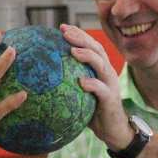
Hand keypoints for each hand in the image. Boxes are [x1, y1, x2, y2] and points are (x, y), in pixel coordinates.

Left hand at [59, 24, 132, 149]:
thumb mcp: (80, 93)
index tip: (62, 27)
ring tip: (72, 51)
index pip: (90, 45)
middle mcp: (107, 73)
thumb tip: (42, 74)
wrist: (114, 131)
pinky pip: (102, 90)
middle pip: (97, 49)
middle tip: (65, 32)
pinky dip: (92, 84)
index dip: (78, 34)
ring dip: (87, 56)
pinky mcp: (111, 100)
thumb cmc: (94, 111)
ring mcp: (111, 85)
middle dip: (81, 38)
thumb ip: (69, 82)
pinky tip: (81, 82)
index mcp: (100, 69)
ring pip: (101, 65)